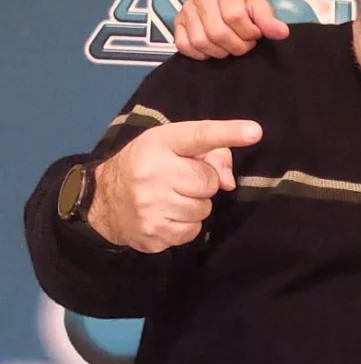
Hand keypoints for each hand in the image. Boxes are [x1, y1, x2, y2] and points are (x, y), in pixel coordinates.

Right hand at [87, 118, 262, 251]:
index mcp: (159, 143)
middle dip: (202, 183)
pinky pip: (193, 231)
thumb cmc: (147, 167)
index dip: (229, 133)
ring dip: (195, 206)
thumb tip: (229, 182)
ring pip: (204, 209)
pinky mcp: (153, 232)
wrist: (103, 202)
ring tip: (171, 198)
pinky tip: (167, 216)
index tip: (255, 131)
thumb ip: (210, 155)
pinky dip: (186, 226)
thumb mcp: (170, 148)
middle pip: (210, 182)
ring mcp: (150, 204)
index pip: (200, 135)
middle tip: (180, 181)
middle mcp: (152, 171)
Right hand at [173, 0, 288, 59]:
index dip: (248, 32)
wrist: (228, 4)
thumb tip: (281, 32)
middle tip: (244, 43)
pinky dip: (201, 54)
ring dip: (220, 51)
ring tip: (230, 45)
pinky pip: (184, 45)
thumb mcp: (261, 9)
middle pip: (217, 32)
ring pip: (201, 41)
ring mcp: (187, 9)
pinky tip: (214, 49)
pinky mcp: (177, 24)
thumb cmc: (245, 6)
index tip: (255, 34)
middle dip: (236, 45)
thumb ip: (269, 20)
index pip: (234, 17)